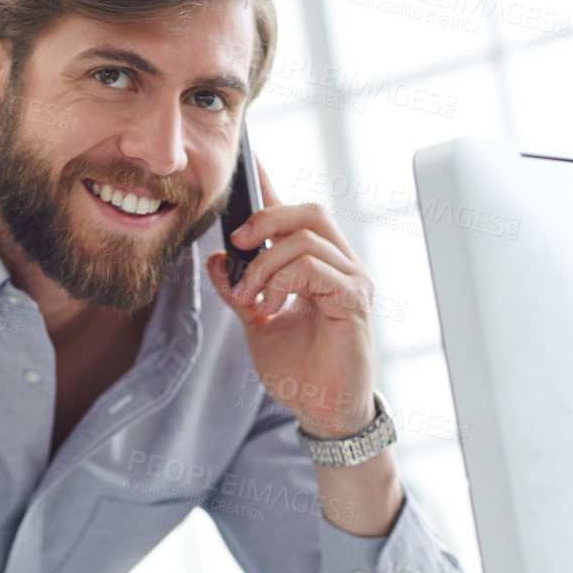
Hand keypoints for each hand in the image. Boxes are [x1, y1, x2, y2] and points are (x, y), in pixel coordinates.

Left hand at [205, 160, 377, 439]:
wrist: (322, 411)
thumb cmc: (300, 369)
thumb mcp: (257, 323)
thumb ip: (240, 290)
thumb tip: (218, 260)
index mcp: (320, 265)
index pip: (297, 215)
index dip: (273, 186)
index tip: (249, 160)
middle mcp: (342, 266)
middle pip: (309, 211)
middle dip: (266, 220)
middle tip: (238, 244)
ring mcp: (352, 281)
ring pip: (307, 238)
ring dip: (266, 264)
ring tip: (252, 297)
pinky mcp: (354, 302)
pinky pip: (315, 268)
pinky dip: (283, 281)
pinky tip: (271, 306)